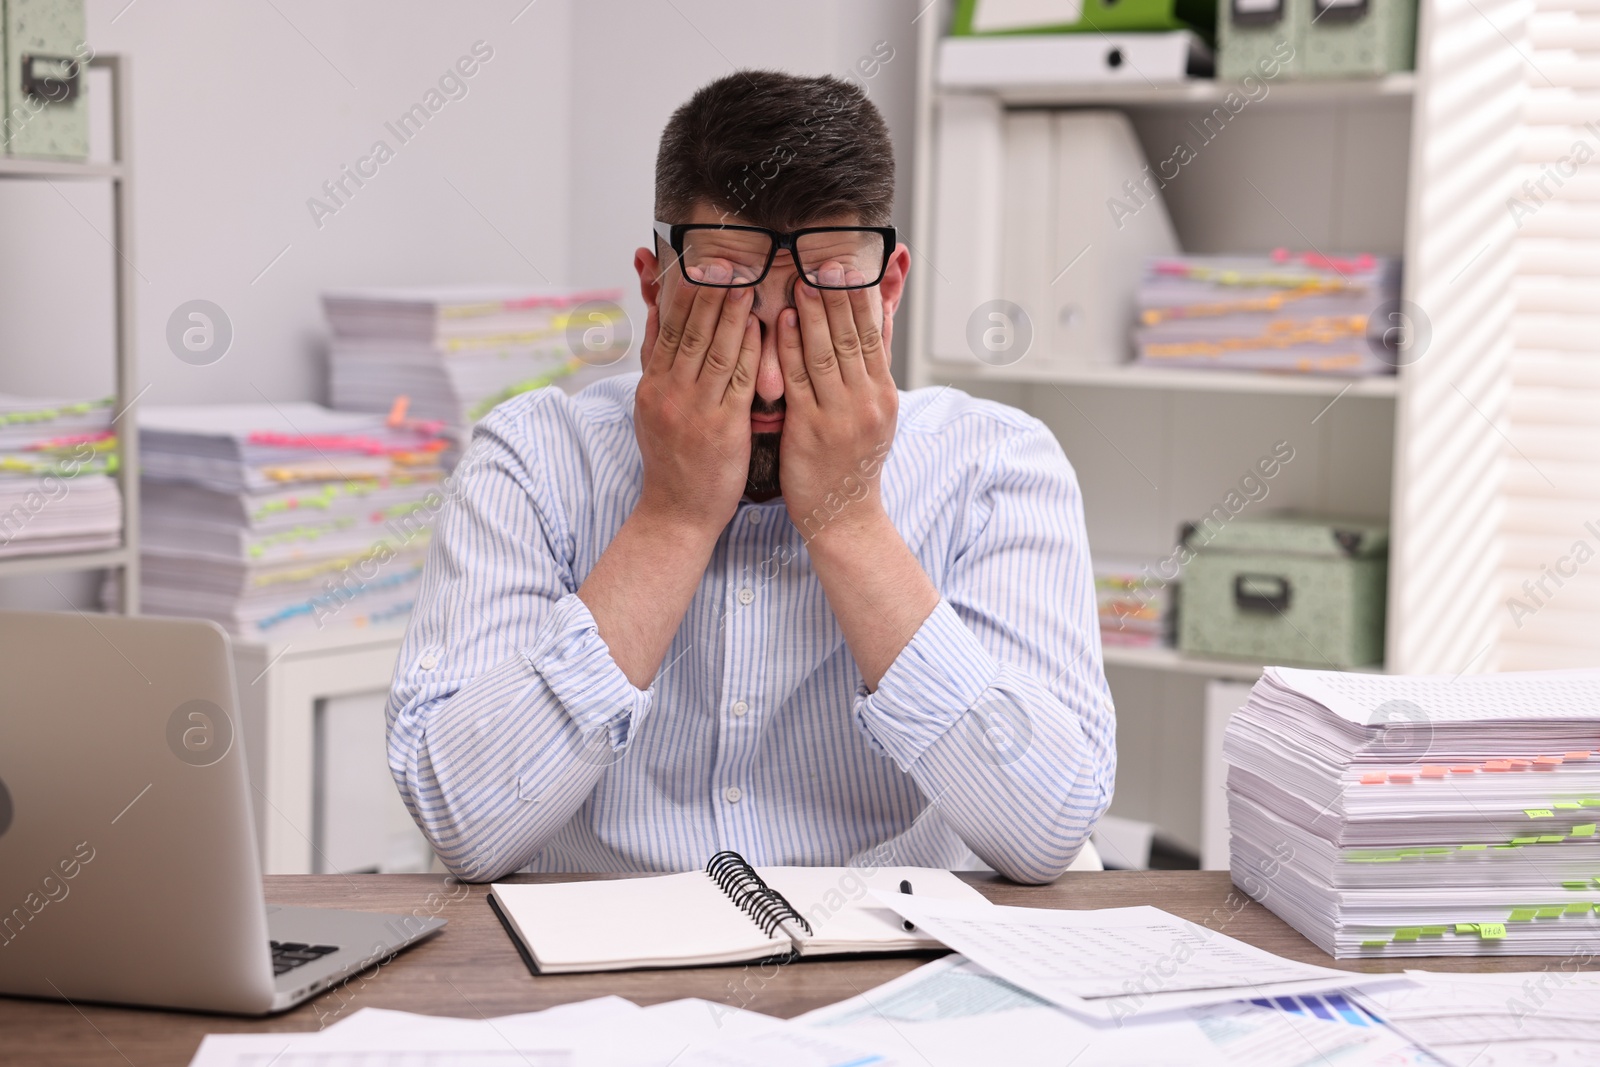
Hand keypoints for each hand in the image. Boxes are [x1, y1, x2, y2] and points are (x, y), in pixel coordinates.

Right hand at [634, 264, 760, 538]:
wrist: (677, 512)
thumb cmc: (672, 459)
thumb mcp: (650, 408)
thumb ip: (655, 360)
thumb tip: (654, 312)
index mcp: (652, 385)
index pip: (668, 329)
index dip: (683, 295)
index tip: (697, 264)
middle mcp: (669, 393)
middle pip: (689, 333)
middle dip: (707, 294)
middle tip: (723, 260)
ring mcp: (694, 410)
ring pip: (713, 351)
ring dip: (730, 314)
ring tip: (744, 282)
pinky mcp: (722, 428)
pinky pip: (737, 382)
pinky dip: (747, 351)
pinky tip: (758, 328)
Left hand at [775, 265, 897, 542]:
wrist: (844, 516)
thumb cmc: (852, 463)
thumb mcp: (875, 412)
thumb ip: (873, 365)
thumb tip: (880, 318)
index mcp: (883, 392)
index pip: (875, 333)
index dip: (863, 297)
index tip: (854, 264)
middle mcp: (867, 399)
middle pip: (854, 336)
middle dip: (840, 295)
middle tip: (827, 258)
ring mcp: (841, 414)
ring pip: (828, 353)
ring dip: (816, 313)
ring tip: (805, 278)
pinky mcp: (812, 429)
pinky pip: (800, 380)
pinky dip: (792, 347)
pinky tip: (785, 320)